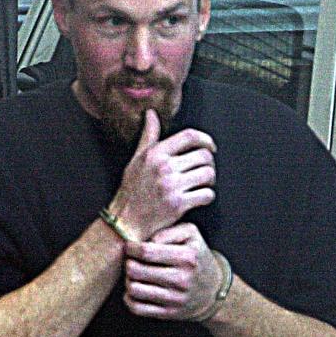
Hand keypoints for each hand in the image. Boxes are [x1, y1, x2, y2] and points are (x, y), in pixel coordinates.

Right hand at [109, 110, 215, 240]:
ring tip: (204, 183)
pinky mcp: (178, 205)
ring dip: (210, 179)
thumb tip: (151, 114)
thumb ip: (148, 136)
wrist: (125, 222)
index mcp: (155, 154)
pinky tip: (200, 197)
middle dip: (209, 163)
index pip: (189, 136)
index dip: (205, 139)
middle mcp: (164, 168)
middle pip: (203, 155)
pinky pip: (206, 195)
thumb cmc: (131, 191)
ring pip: (208, 174)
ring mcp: (171, 186)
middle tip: (205, 170)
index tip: (210, 147)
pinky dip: (208, 196)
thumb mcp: (136, 160)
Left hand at [123, 223, 225, 320]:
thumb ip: (167, 231)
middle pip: (136, 270)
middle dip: (128, 263)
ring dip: (128, 280)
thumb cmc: (196, 257)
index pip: (146, 251)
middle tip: (131, 260)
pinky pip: (137, 308)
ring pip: (133, 289)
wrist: (213, 289)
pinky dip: (129, 298)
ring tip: (133, 274)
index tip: (130, 246)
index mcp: (187, 257)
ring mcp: (175, 298)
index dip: (131, 247)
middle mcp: (181, 279)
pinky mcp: (168, 313)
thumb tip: (143, 242)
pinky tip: (134, 289)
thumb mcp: (190, 234)